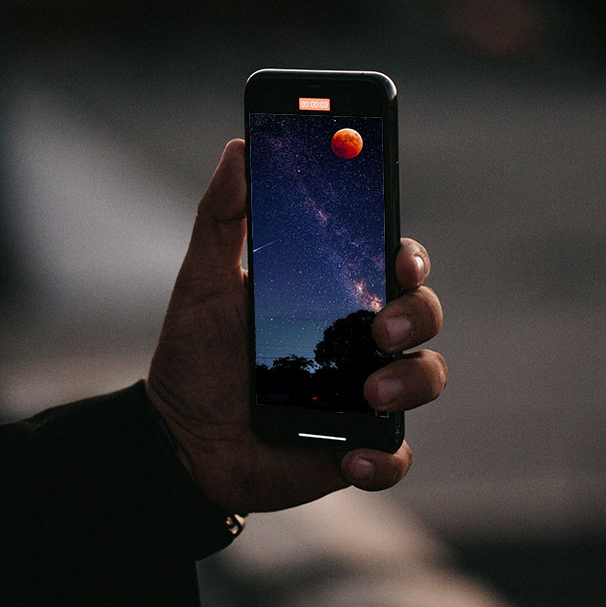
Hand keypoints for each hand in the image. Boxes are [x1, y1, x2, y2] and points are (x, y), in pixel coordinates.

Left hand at [147, 138, 446, 512]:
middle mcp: (360, 340)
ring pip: (426, 378)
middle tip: (380, 326)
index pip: (391, 263)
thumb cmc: (197, 356)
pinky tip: (353, 456)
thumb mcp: (203, 282)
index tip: (398, 258)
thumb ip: (221, 217)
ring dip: (411, 382)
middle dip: (418, 314)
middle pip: (424, 313)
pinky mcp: (359, 448)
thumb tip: (238, 148)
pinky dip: (385, 458)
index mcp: (334, 295)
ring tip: (368, 395)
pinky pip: (396, 455)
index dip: (409, 255)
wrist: (179, 440)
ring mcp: (366, 395)